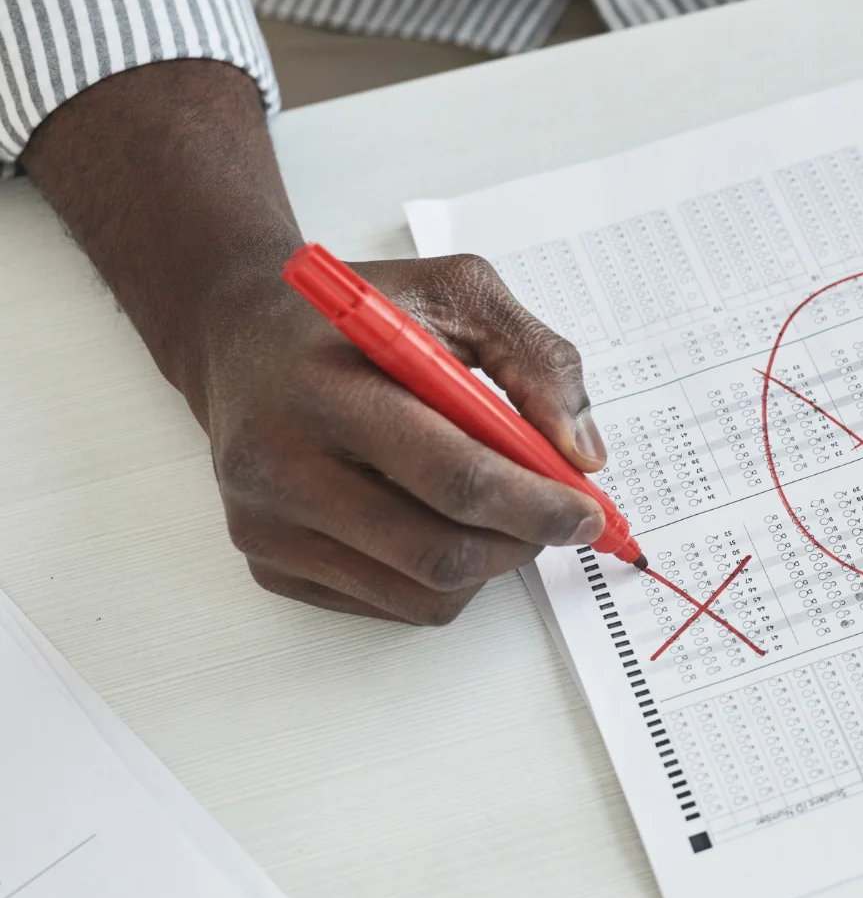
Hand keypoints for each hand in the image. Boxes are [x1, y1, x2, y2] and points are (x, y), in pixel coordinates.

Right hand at [187, 254, 609, 623]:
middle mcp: (278, 465)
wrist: (240, 334)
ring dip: (489, 564)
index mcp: (324, 388)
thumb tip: (583, 456)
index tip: (587, 512)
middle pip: (439, 552)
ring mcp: (266, 525)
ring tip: (496, 508)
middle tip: (559, 517)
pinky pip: (391, 604)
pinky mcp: (269, 563)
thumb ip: (536, 360)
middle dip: (522, 543)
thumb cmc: (353, 315)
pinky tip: (435, 516)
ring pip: (423, 594)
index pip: (453, 477)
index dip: (536, 506)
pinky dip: (442, 575)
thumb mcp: (457, 293)